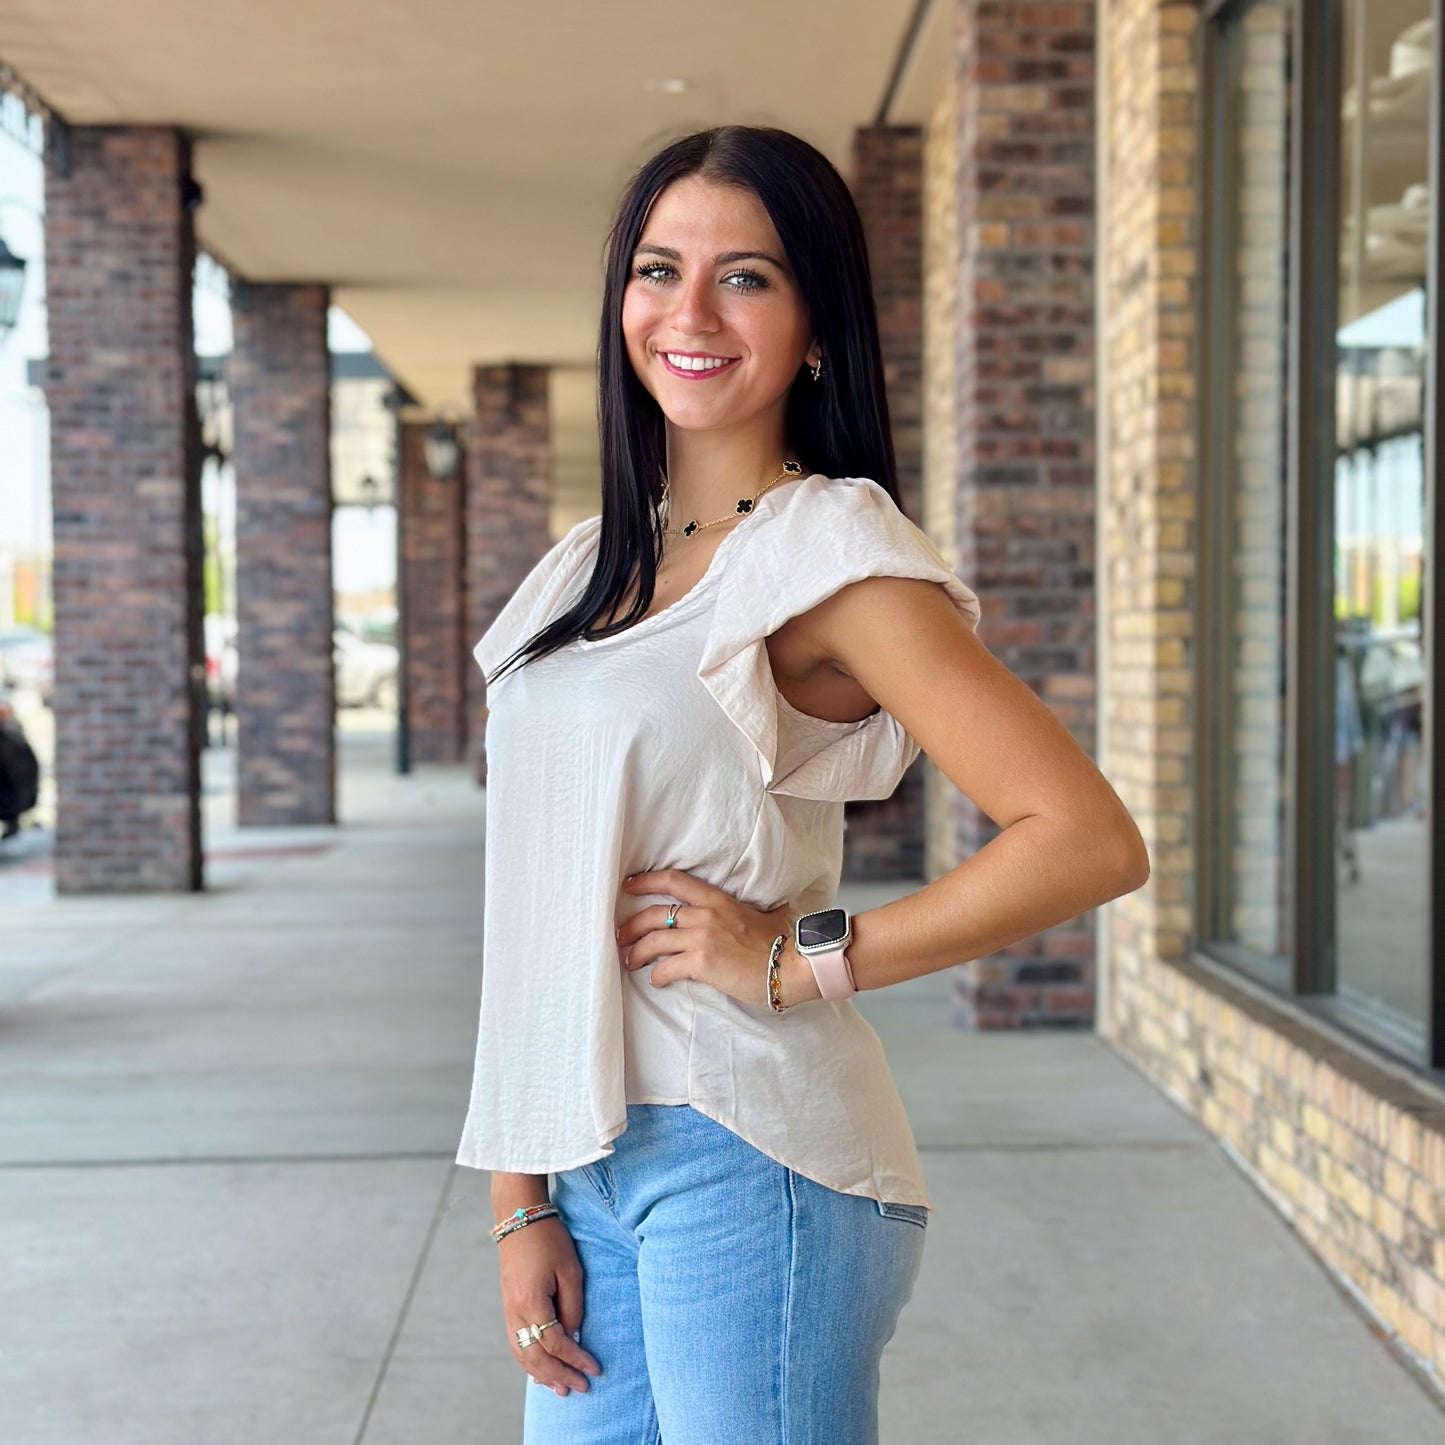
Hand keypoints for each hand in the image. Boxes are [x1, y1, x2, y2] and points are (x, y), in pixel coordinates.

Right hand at [498, 1216, 601, 1396]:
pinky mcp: (508, 1307)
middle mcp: (515, 1312)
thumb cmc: (550, 1239)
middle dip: (559, 1375)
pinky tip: (540, 1371)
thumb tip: (574, 1337)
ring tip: (561, 1390)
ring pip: (522, 1354)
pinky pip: (516, 1343)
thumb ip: (573, 1306)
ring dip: (542, 1374)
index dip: (576, 1360)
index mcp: (531, 1302)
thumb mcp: (571, 1270)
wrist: (519, 1218)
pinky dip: (528, 1361)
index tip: (594, 1370)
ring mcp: (508, 1310)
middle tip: (581, 1388)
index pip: (555, 1343)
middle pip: (535, 1357)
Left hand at [618, 868, 821, 1008]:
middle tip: (621, 936)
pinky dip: (656, 976)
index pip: (673, 881)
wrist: (791, 966)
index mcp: (718, 899)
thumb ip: (747, 908)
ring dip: (636, 953)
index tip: (627, 885)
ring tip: (630, 962)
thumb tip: (759, 906)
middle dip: (630, 926)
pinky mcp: (703, 963)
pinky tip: (656, 981)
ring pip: (654, 942)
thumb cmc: (779, 943)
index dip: (645, 881)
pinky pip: (667, 968)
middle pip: (654, 914)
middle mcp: (706, 915)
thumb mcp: (762, 914)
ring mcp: (703, 938)